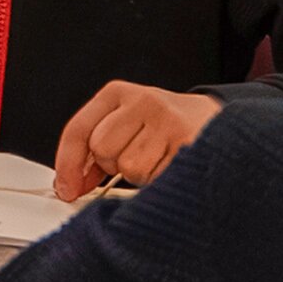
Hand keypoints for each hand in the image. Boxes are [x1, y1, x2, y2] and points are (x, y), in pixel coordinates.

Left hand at [52, 81, 223, 196]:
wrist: (216, 122)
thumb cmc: (162, 128)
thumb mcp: (124, 123)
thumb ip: (95, 147)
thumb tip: (71, 185)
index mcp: (118, 93)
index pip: (79, 129)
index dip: (68, 164)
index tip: (66, 188)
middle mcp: (144, 100)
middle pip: (102, 149)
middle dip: (113, 165)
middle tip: (135, 158)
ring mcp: (169, 120)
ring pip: (131, 168)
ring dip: (141, 175)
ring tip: (158, 159)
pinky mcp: (190, 143)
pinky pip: (158, 178)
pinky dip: (161, 181)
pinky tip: (172, 166)